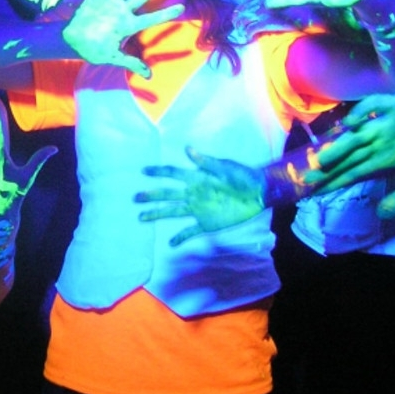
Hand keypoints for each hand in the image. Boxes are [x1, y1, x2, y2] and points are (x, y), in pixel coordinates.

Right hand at [62, 0, 184, 77]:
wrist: (76, 42)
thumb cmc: (96, 50)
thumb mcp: (114, 58)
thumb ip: (132, 64)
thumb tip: (149, 77)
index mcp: (127, 25)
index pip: (150, 19)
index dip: (165, 13)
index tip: (181, 8)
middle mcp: (121, 11)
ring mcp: (109, 3)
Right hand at [136, 148, 264, 244]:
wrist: (259, 193)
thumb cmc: (243, 176)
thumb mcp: (225, 167)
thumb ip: (206, 162)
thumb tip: (188, 149)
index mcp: (196, 178)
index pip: (172, 173)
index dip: (158, 172)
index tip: (143, 171)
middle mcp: (193, 194)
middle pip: (167, 194)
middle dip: (151, 195)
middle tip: (136, 198)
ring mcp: (198, 210)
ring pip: (173, 212)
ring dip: (157, 214)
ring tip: (141, 217)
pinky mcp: (206, 224)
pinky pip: (190, 231)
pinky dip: (180, 237)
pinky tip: (170, 244)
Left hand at [305, 93, 394, 215]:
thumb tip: (380, 214)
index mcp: (383, 157)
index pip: (352, 171)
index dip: (334, 181)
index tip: (314, 192)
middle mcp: (379, 139)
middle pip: (348, 156)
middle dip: (328, 168)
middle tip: (306, 178)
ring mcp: (386, 122)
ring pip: (356, 135)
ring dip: (339, 146)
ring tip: (321, 159)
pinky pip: (375, 106)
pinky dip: (362, 113)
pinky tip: (348, 124)